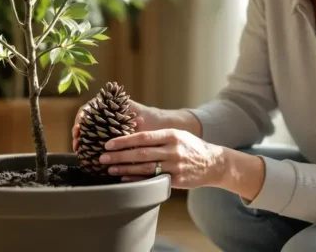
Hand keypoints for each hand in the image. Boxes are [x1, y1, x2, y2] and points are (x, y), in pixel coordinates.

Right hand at [72, 100, 163, 151]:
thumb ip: (122, 119)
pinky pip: (95, 140)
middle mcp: (103, 113)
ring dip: (82, 140)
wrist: (158, 126)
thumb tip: (108, 127)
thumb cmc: (148, 118)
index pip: (87, 109)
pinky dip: (90, 146)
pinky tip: (88, 154)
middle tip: (76, 144)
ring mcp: (104, 125)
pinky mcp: (107, 136)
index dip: (80, 119)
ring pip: (88, 131)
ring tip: (79, 150)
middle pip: (84, 121)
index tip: (79, 128)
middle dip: (78, 132)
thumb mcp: (135, 117)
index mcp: (107, 104)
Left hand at [98, 128, 225, 187]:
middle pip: (141, 153)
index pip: (143, 137)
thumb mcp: (177, 135)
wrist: (213, 163)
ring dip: (125, 169)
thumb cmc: (191, 147)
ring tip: (110, 169)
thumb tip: (131, 137)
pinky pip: (153, 180)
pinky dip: (137, 180)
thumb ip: (157, 137)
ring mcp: (175, 166)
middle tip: (102, 157)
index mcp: (171, 135)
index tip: (108, 143)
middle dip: (119, 156)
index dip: (124, 140)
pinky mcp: (176, 179)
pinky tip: (125, 179)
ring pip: (145, 168)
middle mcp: (173, 150)